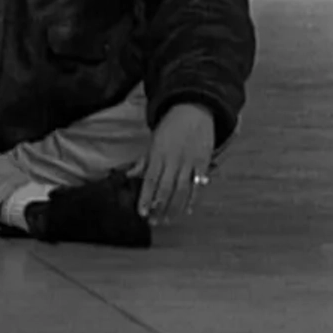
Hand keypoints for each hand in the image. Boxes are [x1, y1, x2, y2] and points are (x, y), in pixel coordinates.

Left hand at [131, 103, 215, 224]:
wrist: (193, 110)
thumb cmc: (170, 128)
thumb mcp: (153, 142)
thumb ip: (143, 161)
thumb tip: (129, 174)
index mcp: (158, 155)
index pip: (149, 180)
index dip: (145, 198)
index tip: (142, 212)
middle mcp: (173, 160)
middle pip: (165, 188)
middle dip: (159, 207)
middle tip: (154, 222)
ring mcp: (189, 162)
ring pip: (181, 189)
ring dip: (174, 207)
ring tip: (168, 220)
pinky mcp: (203, 162)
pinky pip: (198, 184)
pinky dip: (194, 198)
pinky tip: (188, 210)